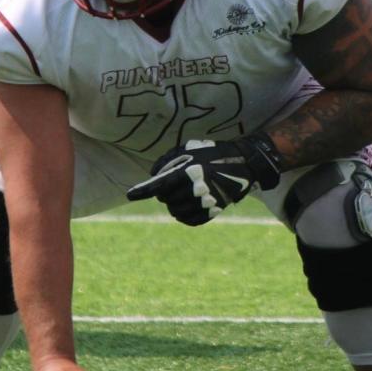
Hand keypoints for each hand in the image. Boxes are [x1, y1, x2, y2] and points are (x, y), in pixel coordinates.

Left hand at [126, 133, 281, 225]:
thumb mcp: (188, 150)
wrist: (241, 164)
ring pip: (176, 212)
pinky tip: (182, 209)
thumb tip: (152, 175)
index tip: (130, 194)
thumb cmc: (210, 153)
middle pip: (166, 199)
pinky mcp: (214, 211)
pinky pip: (191, 220)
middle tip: (168, 187)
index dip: (142, 191)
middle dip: (163, 194)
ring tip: (175, 197)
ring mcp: (207, 202)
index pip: (159, 185)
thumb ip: (166, 161)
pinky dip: (183, 217)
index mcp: (188, 172)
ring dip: (171, 206)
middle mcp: (196, 189)